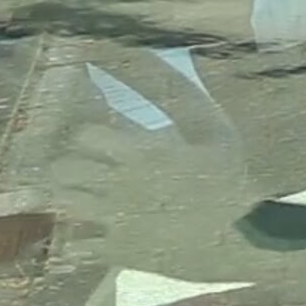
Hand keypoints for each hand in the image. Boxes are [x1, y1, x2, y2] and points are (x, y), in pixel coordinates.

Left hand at [33, 42, 270, 281]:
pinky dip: (76, 239)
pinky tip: (88, 233)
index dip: (86, 134)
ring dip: (66, 196)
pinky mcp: (121, 252)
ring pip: (64, 204)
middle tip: (77, 165)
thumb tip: (147, 52)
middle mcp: (119, 184)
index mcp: (140, 151)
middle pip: (64, 168)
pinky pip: (78, 248)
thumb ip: (177, 91)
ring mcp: (117, 221)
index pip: (84, 135)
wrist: (242, 239)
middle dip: (67, 164)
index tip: (98, 137)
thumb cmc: (229, 178)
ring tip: (76, 195)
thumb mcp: (212, 127)